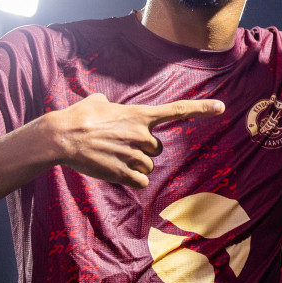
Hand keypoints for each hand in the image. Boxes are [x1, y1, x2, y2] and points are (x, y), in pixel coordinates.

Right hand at [42, 92, 223, 188]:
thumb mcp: (96, 101)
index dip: (201, 109)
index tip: (221, 107)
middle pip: (156, 148)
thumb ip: (109, 103)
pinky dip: (131, 180)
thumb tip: (105, 104)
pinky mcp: (124, 172)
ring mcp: (134, 154)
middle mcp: (142, 134)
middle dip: (142, 150)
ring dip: (134, 165)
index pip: (176, 110)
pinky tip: (114, 171)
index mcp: (139, 115)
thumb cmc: (77, 117)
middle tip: (118, 146)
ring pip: (147, 166)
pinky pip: (140, 181)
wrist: (60, 137)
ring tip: (111, 157)